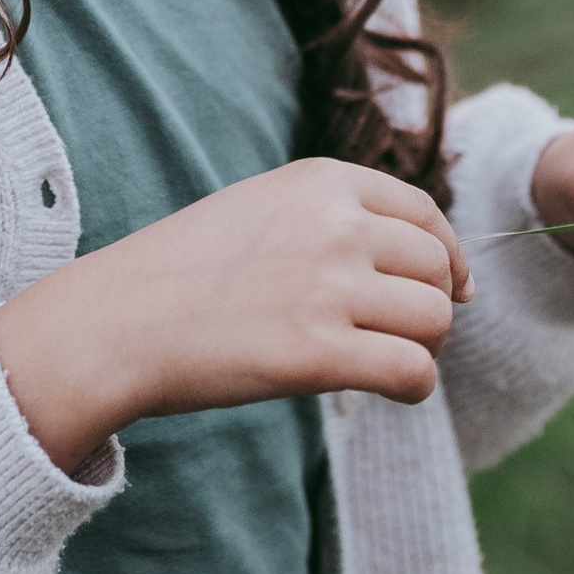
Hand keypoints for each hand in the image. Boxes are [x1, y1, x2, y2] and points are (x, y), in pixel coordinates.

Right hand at [0, 159, 470, 477]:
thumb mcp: (262, 207)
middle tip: (401, 337)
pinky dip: (415, 387)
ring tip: (388, 363)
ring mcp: (328, 286)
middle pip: (435, 268)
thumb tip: (423, 262)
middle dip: (432, 307)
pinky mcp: (318, 353)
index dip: (449, 257)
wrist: (118, 320)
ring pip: (434, 319)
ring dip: (424, 348)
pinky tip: (392, 392)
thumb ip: (333, 217)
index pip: (425, 214)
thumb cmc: (184, 270)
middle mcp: (335, 225)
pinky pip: (412, 370)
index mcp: (321, 181)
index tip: (454, 289)